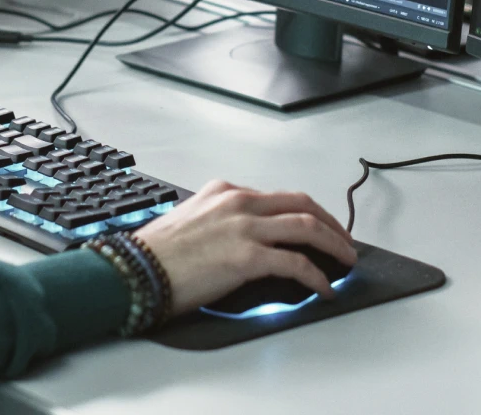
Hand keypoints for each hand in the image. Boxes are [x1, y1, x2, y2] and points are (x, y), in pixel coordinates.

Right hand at [132, 180, 356, 315]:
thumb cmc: (155, 253)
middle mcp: (239, 203)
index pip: (278, 196)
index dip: (305, 212)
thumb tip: (242, 242)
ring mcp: (245, 228)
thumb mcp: (190, 220)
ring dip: (335, 245)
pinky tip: (323, 288)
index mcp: (225, 192)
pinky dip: (317, 276)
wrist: (134, 270)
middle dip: (330, 223)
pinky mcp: (247, 257)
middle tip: (344, 240)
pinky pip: (297, 264)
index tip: (317, 225)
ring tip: (346, 261)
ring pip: (308, 228)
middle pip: (302, 205)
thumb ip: (220, 221)